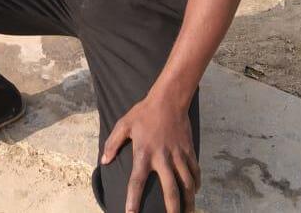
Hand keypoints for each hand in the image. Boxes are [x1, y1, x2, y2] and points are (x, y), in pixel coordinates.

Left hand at [101, 96, 199, 212]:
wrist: (168, 99)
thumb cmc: (144, 112)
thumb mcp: (124, 124)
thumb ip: (113, 143)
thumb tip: (104, 161)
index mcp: (144, 153)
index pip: (137, 181)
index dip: (133, 199)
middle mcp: (162, 157)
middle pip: (170, 189)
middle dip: (172, 209)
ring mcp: (178, 154)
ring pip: (186, 183)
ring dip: (189, 201)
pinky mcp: (188, 150)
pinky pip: (195, 171)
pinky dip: (196, 183)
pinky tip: (194, 192)